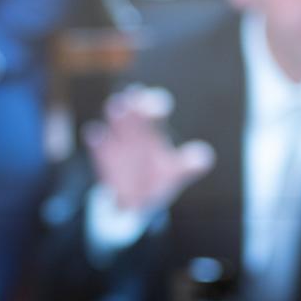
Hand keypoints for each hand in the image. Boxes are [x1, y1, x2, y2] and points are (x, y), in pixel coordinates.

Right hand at [82, 85, 215, 213]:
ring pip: (114, 117)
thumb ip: (189, 165)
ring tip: (118, 109)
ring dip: (116, 114)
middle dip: (133, 104)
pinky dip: (97, 138)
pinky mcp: (101, 150)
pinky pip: (96, 139)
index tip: (156, 110)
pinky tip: (97, 137)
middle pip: (133, 108)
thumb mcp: (175, 172)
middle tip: (133, 102)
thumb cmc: (157, 176)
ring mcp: (116, 137)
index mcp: (155, 127)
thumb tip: (204, 158)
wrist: (134, 198)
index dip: (154, 105)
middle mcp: (135, 126)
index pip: (154, 108)